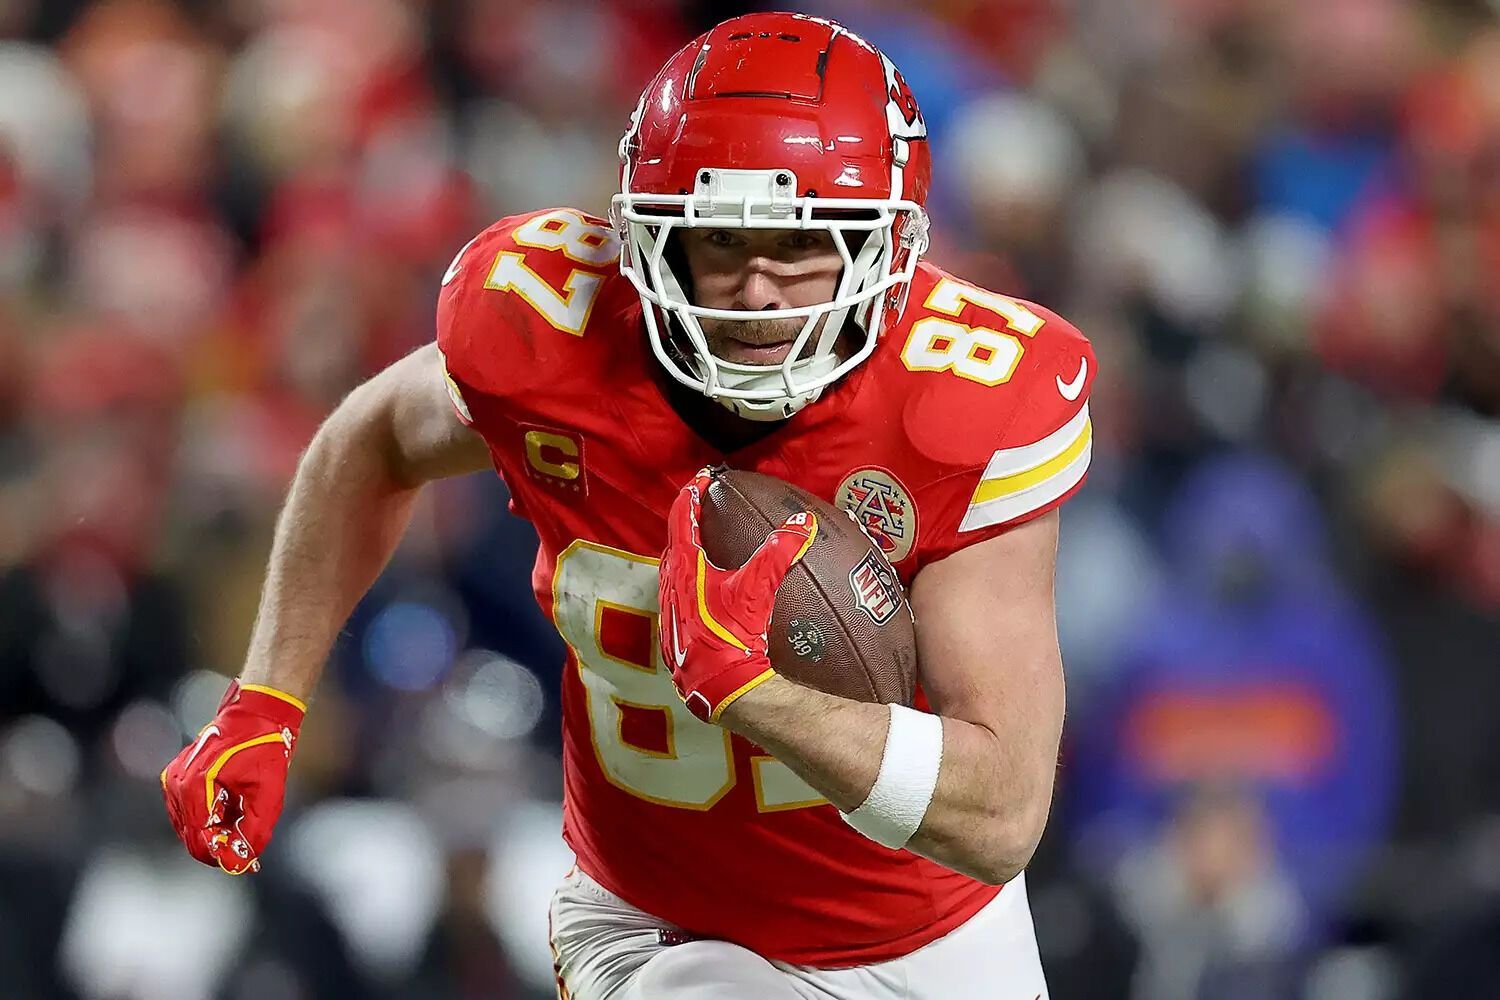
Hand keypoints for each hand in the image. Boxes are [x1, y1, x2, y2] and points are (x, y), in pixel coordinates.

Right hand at [160, 679, 304, 873]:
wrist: (256, 715)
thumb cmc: (264, 748)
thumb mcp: (268, 792)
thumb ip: (254, 828)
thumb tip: (244, 859)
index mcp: (195, 787)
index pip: (200, 840)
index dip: (223, 857)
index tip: (247, 863)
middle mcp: (177, 785)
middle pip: (193, 838)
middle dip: (220, 846)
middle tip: (249, 850)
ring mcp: (173, 782)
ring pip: (190, 829)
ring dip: (215, 833)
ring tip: (243, 822)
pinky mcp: (177, 780)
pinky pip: (189, 814)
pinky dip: (209, 820)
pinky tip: (232, 810)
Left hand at [658, 468, 816, 722]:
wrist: (718, 684)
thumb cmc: (732, 633)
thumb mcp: (758, 588)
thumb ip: (781, 551)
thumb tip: (805, 521)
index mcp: (684, 566)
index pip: (682, 517)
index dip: (693, 493)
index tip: (703, 477)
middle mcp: (669, 583)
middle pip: (673, 541)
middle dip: (686, 522)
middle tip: (702, 508)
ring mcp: (668, 608)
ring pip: (671, 569)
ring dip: (684, 552)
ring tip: (702, 544)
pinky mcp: (673, 630)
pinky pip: (675, 592)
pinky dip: (686, 580)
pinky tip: (702, 590)